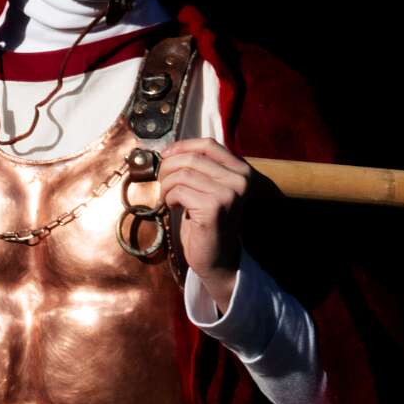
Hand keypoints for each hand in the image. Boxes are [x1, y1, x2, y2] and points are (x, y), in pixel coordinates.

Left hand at [153, 137, 250, 308]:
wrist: (217, 259)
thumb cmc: (207, 223)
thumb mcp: (209, 189)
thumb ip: (200, 169)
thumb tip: (170, 151)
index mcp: (241, 171)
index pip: (209, 144)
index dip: (182, 146)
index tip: (165, 155)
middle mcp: (239, 180)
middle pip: (192, 158)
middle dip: (168, 168)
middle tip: (162, 183)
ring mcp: (229, 193)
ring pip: (182, 174)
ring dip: (166, 185)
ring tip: (167, 197)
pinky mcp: (214, 208)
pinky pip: (179, 191)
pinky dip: (169, 198)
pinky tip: (172, 207)